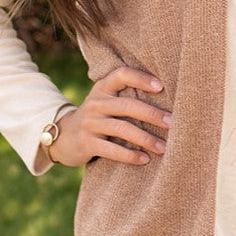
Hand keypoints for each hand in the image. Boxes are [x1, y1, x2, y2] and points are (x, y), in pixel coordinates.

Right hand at [49, 66, 170, 166]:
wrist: (63, 137)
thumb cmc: (97, 118)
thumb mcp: (106, 102)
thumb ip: (126, 97)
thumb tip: (166, 103)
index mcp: (102, 88)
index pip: (121, 75)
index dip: (140, 78)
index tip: (161, 87)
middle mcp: (95, 103)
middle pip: (127, 106)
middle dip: (152, 114)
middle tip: (172, 123)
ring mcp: (89, 123)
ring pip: (122, 129)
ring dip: (146, 139)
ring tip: (163, 147)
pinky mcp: (86, 143)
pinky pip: (112, 149)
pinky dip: (130, 155)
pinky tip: (144, 159)